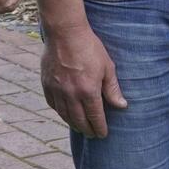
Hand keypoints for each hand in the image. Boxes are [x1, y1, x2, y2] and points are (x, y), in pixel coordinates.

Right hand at [41, 22, 126, 137]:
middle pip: (79, 120)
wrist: (65, 33)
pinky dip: (60, 112)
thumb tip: (122, 106)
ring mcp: (57, 90)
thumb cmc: (89, 48)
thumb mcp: (107, 67)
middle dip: (87, 130)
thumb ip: (112, 89)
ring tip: (80, 128)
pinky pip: (53, 105)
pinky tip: (65, 114)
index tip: (103, 135)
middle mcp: (71, 95)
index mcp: (88, 91)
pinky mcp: (46, 84)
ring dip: (73, 124)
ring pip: (64, 115)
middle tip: (92, 134)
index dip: (99, 128)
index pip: (95, 117)